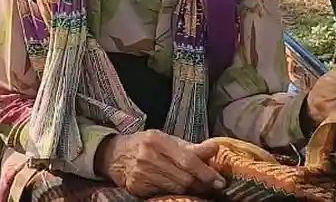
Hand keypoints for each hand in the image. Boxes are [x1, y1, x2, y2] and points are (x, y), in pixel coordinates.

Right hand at [96, 130, 224, 196]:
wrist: (115, 154)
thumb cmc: (147, 145)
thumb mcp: (167, 140)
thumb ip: (191, 147)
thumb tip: (215, 148)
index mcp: (157, 140)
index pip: (187, 160)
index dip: (206, 173)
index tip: (220, 181)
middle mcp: (147, 156)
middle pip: (184, 178)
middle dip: (201, 184)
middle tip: (212, 186)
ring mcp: (140, 173)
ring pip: (176, 189)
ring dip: (190, 190)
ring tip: (196, 186)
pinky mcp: (137, 187)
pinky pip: (164, 194)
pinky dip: (174, 192)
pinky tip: (176, 187)